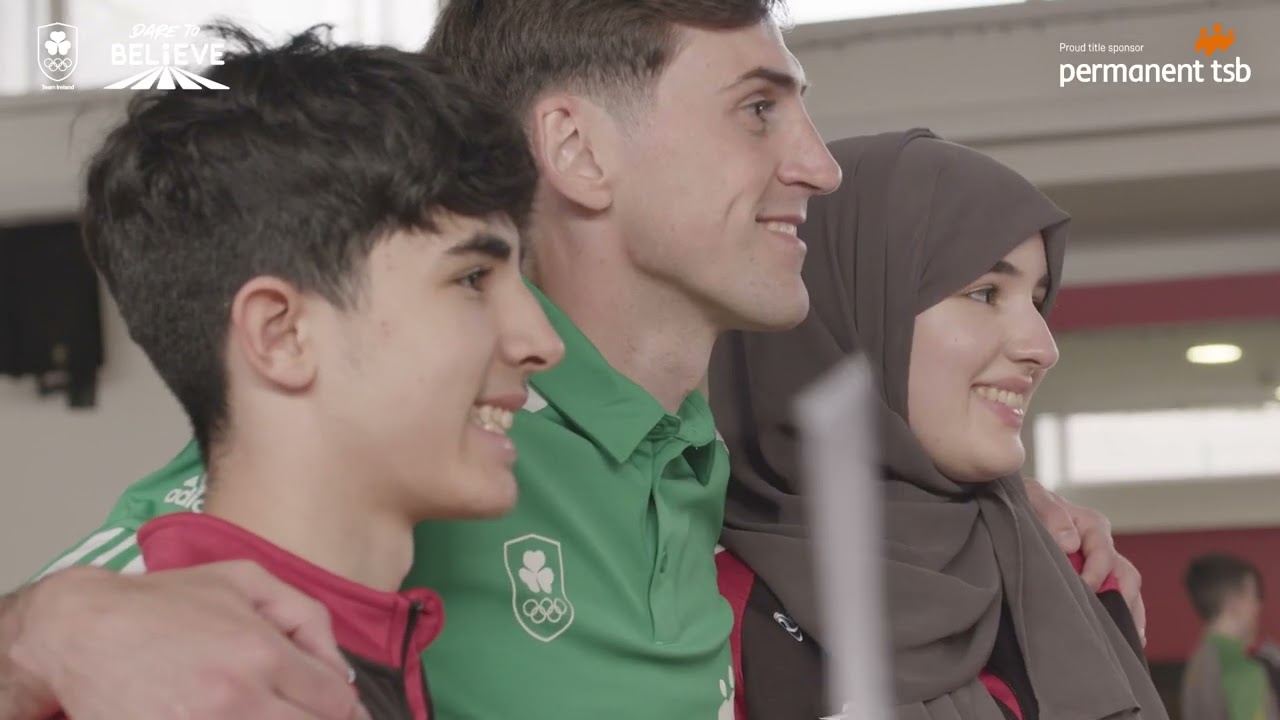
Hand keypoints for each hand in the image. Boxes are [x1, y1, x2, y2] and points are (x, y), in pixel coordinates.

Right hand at [9, 562, 371, 719]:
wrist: (79, 632)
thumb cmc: (162, 603)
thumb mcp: (243, 581)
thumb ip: (305, 617)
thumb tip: (339, 667)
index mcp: (262, 654)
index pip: (337, 702)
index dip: (342, 708)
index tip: (335, 707)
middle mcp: (239, 698)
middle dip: (314, 719)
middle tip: (301, 709)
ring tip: (269, 710)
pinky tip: (236, 718)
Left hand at [1023, 477, 1145, 644]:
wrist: (1013, 509)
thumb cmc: (1026, 501)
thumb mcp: (1033, 498)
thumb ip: (1051, 513)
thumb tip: (1070, 543)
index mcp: (1090, 525)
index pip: (1104, 554)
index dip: (1096, 573)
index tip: (1084, 589)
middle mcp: (1101, 546)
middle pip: (1125, 576)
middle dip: (1124, 601)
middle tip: (1112, 626)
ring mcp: (1099, 565)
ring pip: (1126, 590)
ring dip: (1128, 614)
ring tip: (1129, 639)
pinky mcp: (1092, 580)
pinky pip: (1116, 599)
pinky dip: (1124, 617)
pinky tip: (1125, 639)